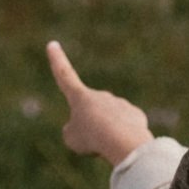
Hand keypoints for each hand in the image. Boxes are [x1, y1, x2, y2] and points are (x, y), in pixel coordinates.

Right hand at [46, 40, 152, 165]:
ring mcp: (119, 103)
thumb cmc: (91, 138)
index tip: (53, 44)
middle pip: (90, 116)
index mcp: (80, 97)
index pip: (64, 76)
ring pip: (109, 126)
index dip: (57, 61)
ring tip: (109, 144)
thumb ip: (75, 131)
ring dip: (107, 138)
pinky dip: (123, 140)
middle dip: (91, 131)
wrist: (123, 141)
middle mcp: (100, 96)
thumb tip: (90, 128)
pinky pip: (125, 130)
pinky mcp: (135, 114)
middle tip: (93, 141)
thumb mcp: (72, 139)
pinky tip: (125, 144)